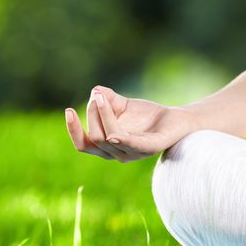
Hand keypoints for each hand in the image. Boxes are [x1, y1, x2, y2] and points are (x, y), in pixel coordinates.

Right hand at [64, 85, 200, 162]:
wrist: (176, 119)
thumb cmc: (147, 116)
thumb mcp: (122, 104)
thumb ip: (107, 98)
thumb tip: (95, 91)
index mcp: (108, 146)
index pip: (83, 144)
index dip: (74, 130)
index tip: (68, 111)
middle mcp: (118, 153)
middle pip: (95, 138)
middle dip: (92, 115)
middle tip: (98, 96)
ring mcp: (134, 153)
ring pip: (109, 139)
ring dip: (103, 116)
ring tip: (102, 98)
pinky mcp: (150, 148)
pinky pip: (132, 146)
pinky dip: (121, 140)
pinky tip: (113, 133)